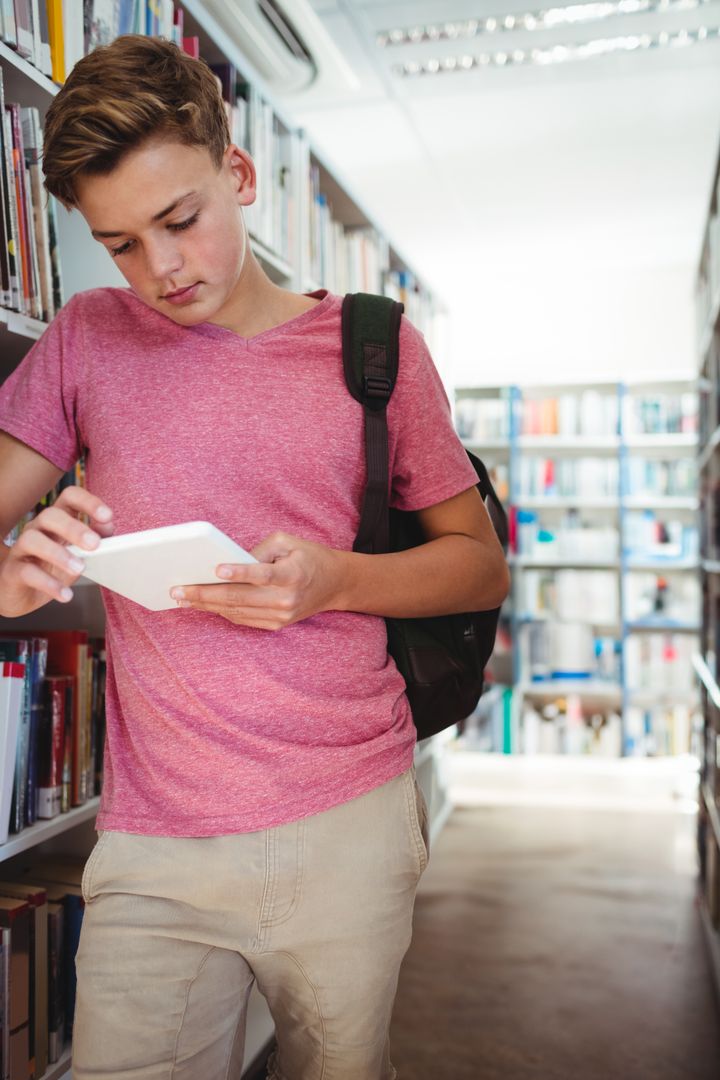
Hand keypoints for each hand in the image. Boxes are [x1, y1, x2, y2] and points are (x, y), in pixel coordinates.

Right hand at [0, 487, 114, 617]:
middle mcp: (37, 529)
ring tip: (80, 569)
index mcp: (57, 520)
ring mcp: (21, 548)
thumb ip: (94, 539)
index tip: (108, 516)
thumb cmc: (52, 568)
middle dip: (74, 528)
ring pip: (33, 540)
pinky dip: (49, 584)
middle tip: (94, 545)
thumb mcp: (77, 554)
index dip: (88, 502)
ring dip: (59, 554)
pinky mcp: (11, 571)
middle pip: (50, 515)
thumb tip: (108, 526)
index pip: (69, 497)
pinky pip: (27, 572)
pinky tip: (65, 594)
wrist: (21, 594)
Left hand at [170, 530, 344, 629]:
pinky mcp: (276, 625)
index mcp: (293, 573)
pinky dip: (220, 611)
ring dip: (206, 605)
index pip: (263, 574)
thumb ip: (258, 550)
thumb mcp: (288, 541)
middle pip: (240, 597)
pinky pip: (242, 619)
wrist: (334, 584)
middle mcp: (286, 599)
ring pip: (236, 611)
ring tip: (181, 597)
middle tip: (178, 589)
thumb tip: (227, 562)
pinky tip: (201, 603)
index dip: (239, 572)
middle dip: (205, 593)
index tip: (216, 569)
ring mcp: (281, 616)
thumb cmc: (307, 556)